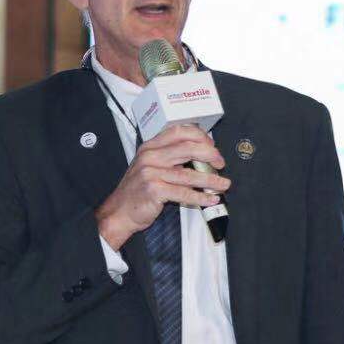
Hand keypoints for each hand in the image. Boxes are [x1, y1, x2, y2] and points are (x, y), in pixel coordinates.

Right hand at [95, 124, 230, 249]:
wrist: (119, 211)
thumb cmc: (138, 190)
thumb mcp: (150, 166)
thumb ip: (170, 158)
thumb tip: (200, 156)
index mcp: (150, 147)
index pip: (179, 132)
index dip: (200, 136)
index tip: (212, 146)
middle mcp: (150, 156)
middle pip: (187, 148)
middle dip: (210, 155)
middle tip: (220, 163)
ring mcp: (151, 173)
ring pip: (188, 174)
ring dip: (210, 180)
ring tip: (223, 184)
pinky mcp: (154, 190)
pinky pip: (183, 193)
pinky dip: (200, 197)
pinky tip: (210, 199)